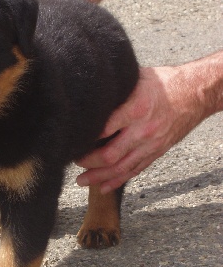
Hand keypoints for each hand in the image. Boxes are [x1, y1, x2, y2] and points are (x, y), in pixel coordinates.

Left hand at [76, 65, 203, 192]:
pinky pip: (135, 170)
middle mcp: (142, 130)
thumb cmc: (164, 83)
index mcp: (135, 109)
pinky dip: (118, 181)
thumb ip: (115, 92)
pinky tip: (104, 187)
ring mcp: (150, 144)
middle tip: (73, 162)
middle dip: (88, 163)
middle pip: (110, 155)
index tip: (71, 140)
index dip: (85, 138)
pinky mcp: (156, 152)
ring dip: (99, 177)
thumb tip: (88, 97)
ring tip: (81, 181)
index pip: (104, 129)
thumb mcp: (136, 80)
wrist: (196, 93)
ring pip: (121, 168)